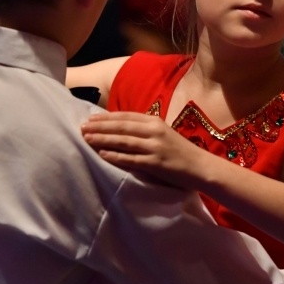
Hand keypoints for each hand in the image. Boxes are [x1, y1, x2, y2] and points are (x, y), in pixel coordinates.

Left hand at [81, 111, 208, 188]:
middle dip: (100, 127)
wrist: (200, 167)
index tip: (90, 118)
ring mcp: (154, 147)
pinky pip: (130, 159)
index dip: (106, 117)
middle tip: (82, 128)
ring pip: (123, 141)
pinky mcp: (155, 163)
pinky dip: (115, 156)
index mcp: (154, 121)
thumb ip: (144, 129)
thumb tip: (120, 128)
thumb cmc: (180, 151)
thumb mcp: (163, 134)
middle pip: (121, 126)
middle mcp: (154, 131)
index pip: (125, 116)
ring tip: (87, 139)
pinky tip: (102, 154)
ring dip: (103, 139)